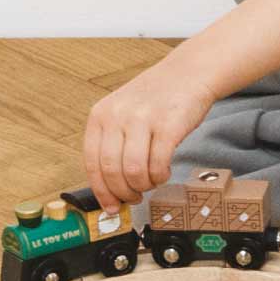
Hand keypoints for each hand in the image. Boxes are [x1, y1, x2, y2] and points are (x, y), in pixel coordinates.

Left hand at [83, 59, 217, 211]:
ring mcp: (143, 119)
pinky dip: (161, 176)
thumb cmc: (156, 98)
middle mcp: (118, 116)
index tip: (110, 206)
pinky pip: (159, 164)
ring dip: (144, 185)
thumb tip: (109, 186)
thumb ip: (112, 143)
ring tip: (151, 182)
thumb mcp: (121, 113)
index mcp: (100, 115)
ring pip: (135, 171)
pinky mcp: (169, 125)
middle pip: (112, 171)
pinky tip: (164, 172)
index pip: (92, 163)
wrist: (187, 74)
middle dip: (124, 193)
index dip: (101, 191)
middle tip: (134, 197)